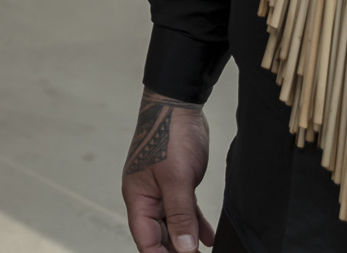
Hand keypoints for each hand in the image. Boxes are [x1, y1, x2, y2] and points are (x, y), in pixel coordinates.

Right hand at [121, 90, 212, 252]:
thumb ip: (180, 214)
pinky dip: (196, 225)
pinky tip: (209, 237)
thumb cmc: (168, 135)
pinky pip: (184, 211)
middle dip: (175, 249)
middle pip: (158, 234)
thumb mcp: (176, 179)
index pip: (145, 237)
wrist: (177, 107)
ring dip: (187, 239)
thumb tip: (183, 247)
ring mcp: (161, 189)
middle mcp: (146, 196)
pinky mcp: (177, 183)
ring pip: (173, 224)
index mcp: (137, 196)